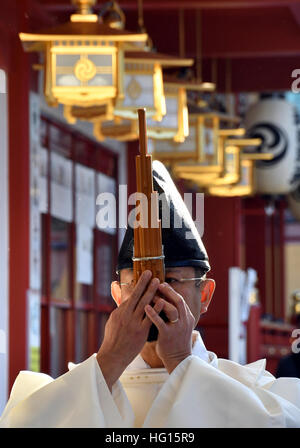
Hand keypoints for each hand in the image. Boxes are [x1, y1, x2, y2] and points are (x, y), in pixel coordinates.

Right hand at [96, 270, 163, 389]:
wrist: (113, 356)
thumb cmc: (113, 339)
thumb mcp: (113, 321)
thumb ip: (119, 310)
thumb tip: (124, 300)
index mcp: (119, 312)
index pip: (130, 295)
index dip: (138, 285)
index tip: (144, 276)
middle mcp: (126, 315)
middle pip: (136, 295)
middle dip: (144, 283)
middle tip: (150, 272)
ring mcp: (133, 323)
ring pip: (143, 303)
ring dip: (151, 291)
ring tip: (158, 282)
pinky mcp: (140, 332)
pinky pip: (149, 318)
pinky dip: (155, 309)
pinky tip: (161, 301)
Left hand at [145, 282, 194, 373]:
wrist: (178, 360)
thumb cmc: (175, 341)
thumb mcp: (180, 326)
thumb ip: (176, 315)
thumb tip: (167, 301)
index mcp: (188, 317)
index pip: (180, 299)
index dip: (171, 291)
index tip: (162, 284)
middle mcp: (185, 321)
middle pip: (178, 300)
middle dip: (168, 291)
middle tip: (157, 283)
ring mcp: (177, 328)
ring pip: (171, 309)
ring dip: (160, 300)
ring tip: (150, 294)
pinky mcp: (168, 335)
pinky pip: (160, 322)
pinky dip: (153, 313)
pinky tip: (145, 307)